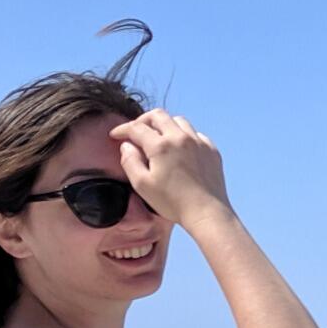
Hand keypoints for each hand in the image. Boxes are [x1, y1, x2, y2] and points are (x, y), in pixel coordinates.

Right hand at [109, 109, 231, 229]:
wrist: (206, 211)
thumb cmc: (172, 201)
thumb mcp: (142, 184)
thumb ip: (130, 161)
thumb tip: (127, 145)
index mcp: (161, 145)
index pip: (137, 128)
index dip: (123, 129)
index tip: (115, 135)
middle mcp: (181, 137)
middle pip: (159, 115)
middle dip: (143, 120)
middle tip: (135, 132)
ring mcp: (199, 142)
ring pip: (179, 121)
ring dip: (164, 125)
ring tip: (157, 138)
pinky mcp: (211, 150)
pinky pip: (195, 134)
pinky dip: (183, 135)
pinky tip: (179, 148)